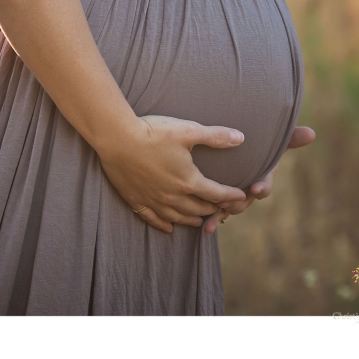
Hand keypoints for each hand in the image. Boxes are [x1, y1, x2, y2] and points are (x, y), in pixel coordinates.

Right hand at [98, 115, 247, 233]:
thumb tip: (240, 138)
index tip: (240, 197)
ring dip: (192, 219)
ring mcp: (154, 200)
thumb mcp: (188, 130)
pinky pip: (154, 219)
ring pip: (178, 217)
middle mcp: (173, 196)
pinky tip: (169, 227)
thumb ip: (215, 136)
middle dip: (212, 209)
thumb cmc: (153, 132)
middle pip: (198, 209)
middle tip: (220, 208)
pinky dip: (164, 224)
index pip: (216, 194)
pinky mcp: (137, 200)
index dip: (230, 196)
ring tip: (199, 220)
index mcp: (188, 180)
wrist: (118, 138)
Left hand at [203, 125, 315, 233]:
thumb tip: (313, 133)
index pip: (264, 186)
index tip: (256, 188)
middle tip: (228, 200)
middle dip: (238, 202)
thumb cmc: (257, 143)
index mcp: (261, 177)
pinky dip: (213, 221)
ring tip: (216, 207)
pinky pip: (216, 212)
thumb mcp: (271, 139)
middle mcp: (249, 189)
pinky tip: (206, 228)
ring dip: (224, 211)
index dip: (262, 188)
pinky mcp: (219, 198)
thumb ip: (289, 137)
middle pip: (245, 200)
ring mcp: (234, 195)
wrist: (233, 148)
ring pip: (232, 207)